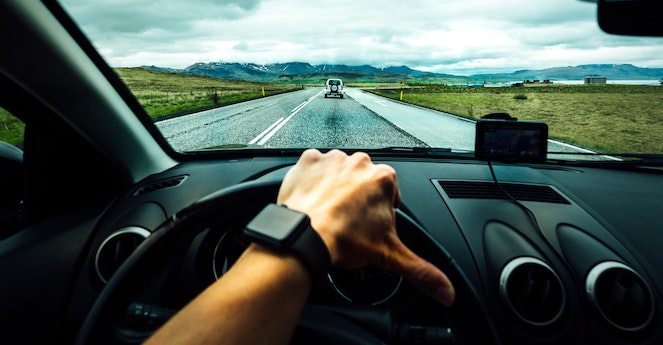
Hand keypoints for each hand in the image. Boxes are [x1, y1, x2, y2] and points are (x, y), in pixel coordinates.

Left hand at [277, 149, 454, 305]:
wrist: (304, 235)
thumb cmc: (343, 240)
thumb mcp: (389, 256)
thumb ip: (422, 272)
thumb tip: (446, 291)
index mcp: (384, 179)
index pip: (389, 194)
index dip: (380, 212)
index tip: (368, 225)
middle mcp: (359, 163)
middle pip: (363, 181)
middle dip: (358, 198)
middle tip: (348, 221)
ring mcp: (332, 160)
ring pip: (339, 172)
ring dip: (335, 187)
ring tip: (329, 212)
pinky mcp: (308, 161)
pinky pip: (314, 166)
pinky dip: (313, 180)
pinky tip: (314, 198)